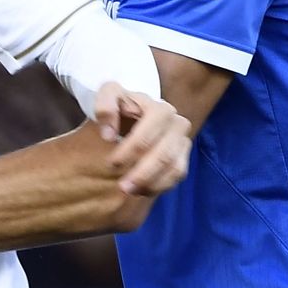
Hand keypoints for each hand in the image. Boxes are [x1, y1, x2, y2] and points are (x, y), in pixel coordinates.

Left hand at [91, 82, 192, 196]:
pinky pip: (177, 175)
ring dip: (152, 183)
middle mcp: (177, 124)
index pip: (148, 133)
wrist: (135, 114)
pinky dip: (160, 186)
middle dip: (142, 173)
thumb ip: (105, 106)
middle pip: (164, 154)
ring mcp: (182, 141)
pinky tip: (141, 190)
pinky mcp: (183, 157)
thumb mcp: (109, 96)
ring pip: (174, 168)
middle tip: (122, 187)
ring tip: (130, 191)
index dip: (130, 149)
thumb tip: (108, 135)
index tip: (112, 163)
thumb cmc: (121, 105)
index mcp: (160, 109)